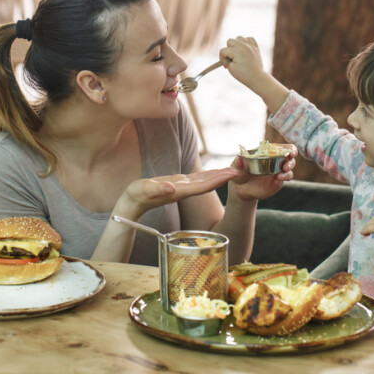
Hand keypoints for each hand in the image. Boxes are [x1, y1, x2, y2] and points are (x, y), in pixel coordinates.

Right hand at [118, 167, 239, 218]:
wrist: (131, 204)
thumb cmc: (135, 196)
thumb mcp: (143, 190)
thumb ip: (157, 189)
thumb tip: (171, 188)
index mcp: (178, 191)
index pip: (202, 186)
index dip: (218, 180)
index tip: (232, 175)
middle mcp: (183, 191)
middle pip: (208, 183)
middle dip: (224, 177)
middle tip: (242, 169)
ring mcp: (182, 188)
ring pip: (205, 181)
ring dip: (219, 175)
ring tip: (234, 169)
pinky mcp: (178, 184)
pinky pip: (198, 179)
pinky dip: (209, 174)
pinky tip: (216, 171)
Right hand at [219, 36, 266, 88]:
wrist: (257, 78)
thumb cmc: (243, 75)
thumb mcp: (230, 68)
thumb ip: (226, 59)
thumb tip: (227, 55)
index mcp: (237, 51)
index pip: (223, 50)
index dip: (222, 58)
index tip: (225, 65)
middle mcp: (244, 46)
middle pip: (230, 41)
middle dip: (228, 49)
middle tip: (231, 58)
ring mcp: (251, 46)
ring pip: (239, 38)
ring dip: (236, 44)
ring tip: (238, 53)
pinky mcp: (256, 47)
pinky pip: (249, 38)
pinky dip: (246, 42)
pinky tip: (245, 49)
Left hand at [230, 146, 297, 200]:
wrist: (241, 188)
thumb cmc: (240, 171)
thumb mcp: (237, 166)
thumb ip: (238, 163)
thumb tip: (239, 159)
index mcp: (269, 152)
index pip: (284, 148)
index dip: (290, 149)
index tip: (291, 152)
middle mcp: (276, 162)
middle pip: (291, 159)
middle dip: (291, 162)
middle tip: (286, 166)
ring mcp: (277, 173)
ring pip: (289, 171)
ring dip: (288, 172)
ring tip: (280, 175)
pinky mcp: (276, 183)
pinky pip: (282, 181)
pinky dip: (282, 180)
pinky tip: (277, 180)